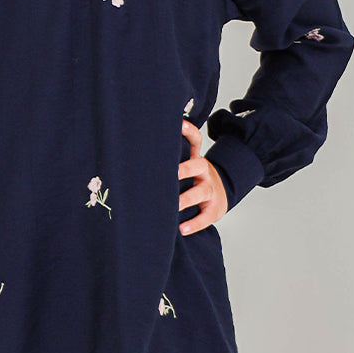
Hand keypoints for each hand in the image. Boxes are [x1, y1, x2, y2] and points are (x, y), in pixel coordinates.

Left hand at [178, 118, 227, 233]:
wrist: (220, 194)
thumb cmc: (191, 178)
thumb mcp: (186, 163)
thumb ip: (168, 158)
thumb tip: (133, 150)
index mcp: (195, 158)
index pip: (195, 140)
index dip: (189, 131)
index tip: (179, 123)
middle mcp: (204, 171)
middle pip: (198, 165)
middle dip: (185, 168)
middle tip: (172, 173)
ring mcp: (210, 190)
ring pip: (201, 192)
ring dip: (187, 199)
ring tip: (174, 205)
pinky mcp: (214, 209)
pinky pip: (205, 217)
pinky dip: (194, 224)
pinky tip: (182, 229)